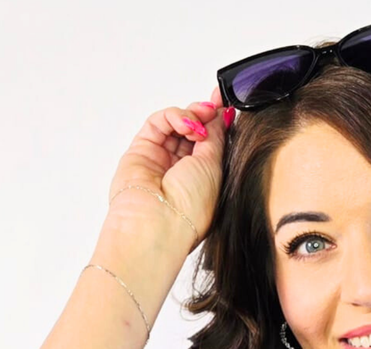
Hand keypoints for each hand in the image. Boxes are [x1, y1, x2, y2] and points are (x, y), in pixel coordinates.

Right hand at [106, 86, 229, 253]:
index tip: (228, 103)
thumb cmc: (191, 207)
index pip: (212, 143)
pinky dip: (174, 117)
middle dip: (206, 114)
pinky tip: (186, 124)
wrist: (159, 222)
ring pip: (176, 124)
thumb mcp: (215, 167)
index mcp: (205, 179)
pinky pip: (158, 123)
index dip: (219, 122)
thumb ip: (216, 137)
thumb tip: (221, 115)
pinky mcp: (142, 150)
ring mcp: (162, 159)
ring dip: (191, 115)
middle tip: (216, 105)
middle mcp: (183, 170)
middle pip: (194, 130)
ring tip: (200, 121)